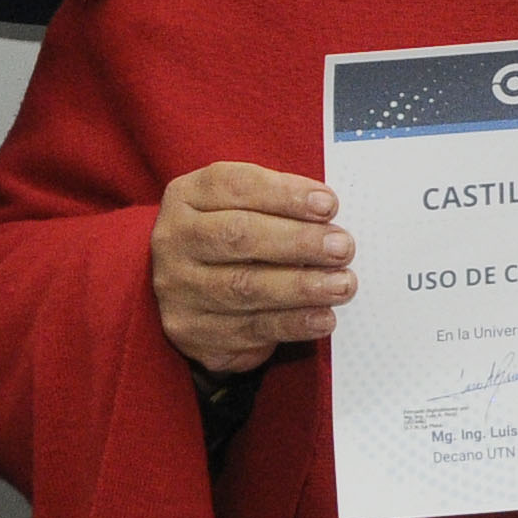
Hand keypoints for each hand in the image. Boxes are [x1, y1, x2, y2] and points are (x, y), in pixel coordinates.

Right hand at [151, 163, 352, 373]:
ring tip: (342, 284)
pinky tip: (323, 317)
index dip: (284, 195)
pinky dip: (293, 323)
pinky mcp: (193, 331)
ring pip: (244, 287)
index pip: (235, 186)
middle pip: (238, 235)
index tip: (328, 205)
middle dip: (298, 241)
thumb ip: (278, 202)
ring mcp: (179, 289)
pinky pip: (250, 328)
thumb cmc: (233, 236)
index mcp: (187, 197)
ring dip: (301, 287)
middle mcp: (174, 240)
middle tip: (343, 247)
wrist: (191, 291)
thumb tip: (329, 212)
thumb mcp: (243, 205)